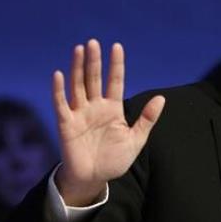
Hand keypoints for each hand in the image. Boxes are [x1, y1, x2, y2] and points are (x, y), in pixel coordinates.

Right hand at [52, 39, 164, 205]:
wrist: (94, 179)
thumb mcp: (136, 139)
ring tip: (79, 49)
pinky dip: (59, 90)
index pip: (115, 81)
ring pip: (78, 86)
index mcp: (113, 109)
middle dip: (94, 61)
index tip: (117, 46)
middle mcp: (95, 107)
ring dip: (77, 68)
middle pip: (94, 79)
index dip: (116, 65)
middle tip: (94, 42)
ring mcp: (80, 114)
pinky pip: (61, 104)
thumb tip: (161, 98)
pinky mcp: (67, 124)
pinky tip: (59, 74)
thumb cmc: (115, 159)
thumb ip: (147, 119)